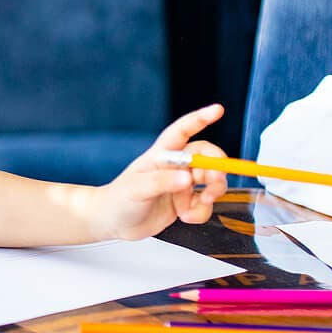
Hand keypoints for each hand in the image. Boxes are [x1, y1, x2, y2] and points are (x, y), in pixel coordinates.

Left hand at [91, 104, 228, 240]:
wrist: (113, 223)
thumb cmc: (119, 200)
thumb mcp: (137, 189)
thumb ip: (162, 182)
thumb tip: (188, 178)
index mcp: (161, 155)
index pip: (182, 131)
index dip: (200, 119)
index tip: (217, 109)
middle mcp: (175, 166)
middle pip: (207, 158)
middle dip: (217, 169)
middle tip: (214, 183)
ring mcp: (182, 184)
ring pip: (211, 182)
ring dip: (211, 194)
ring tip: (195, 207)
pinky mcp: (186, 202)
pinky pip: (205, 204)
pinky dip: (201, 212)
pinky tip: (185, 217)